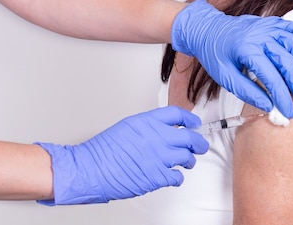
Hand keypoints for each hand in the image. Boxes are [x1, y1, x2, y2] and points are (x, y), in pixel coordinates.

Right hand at [35, 106, 208, 204]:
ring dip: (189, 160)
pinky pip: (177, 176)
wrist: (92, 169)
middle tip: (200, 145)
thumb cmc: (104, 151)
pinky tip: (172, 176)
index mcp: (147, 122)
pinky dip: (177, 177)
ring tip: (186, 162)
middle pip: (189, 137)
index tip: (194, 123)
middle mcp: (156, 137)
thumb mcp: (126, 128)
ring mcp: (159, 157)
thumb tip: (161, 132)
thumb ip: (147, 128)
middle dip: (198, 143)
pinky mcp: (158, 176)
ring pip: (187, 157)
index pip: (177, 115)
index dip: (189, 119)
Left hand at [171, 0, 292, 117]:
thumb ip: (246, 92)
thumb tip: (268, 106)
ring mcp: (268, 26)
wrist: (208, 29)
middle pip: (288, 62)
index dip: (282, 97)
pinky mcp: (273, 22)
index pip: (271, 77)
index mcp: (246, 49)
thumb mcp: (224, 77)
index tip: (288, 112)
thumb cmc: (215, 55)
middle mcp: (260, 35)